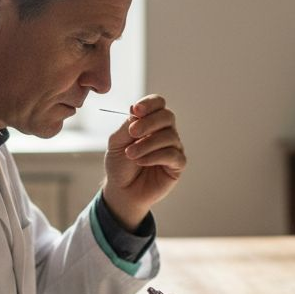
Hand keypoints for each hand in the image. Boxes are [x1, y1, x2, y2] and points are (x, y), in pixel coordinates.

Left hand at [102, 95, 184, 228]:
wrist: (121, 190)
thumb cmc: (120, 164)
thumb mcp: (117, 142)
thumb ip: (127, 125)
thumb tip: (136, 110)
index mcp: (151, 122)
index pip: (158, 103)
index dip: (149, 104)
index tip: (135, 110)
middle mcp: (165, 132)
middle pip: (167, 116)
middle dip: (148, 123)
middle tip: (132, 133)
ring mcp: (174, 147)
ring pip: (169, 136)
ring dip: (147, 144)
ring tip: (131, 154)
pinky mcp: (178, 165)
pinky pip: (172, 155)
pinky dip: (154, 156)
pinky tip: (141, 162)